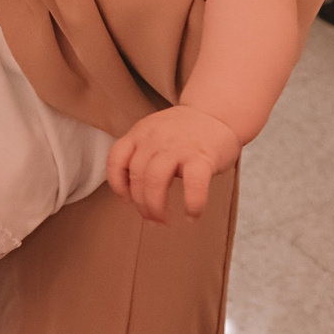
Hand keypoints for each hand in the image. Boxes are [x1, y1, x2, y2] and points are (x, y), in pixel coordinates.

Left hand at [107, 104, 242, 222]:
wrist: (217, 111)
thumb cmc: (184, 131)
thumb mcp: (153, 133)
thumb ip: (141, 155)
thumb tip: (134, 194)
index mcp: (140, 133)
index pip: (116, 159)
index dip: (117, 184)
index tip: (127, 200)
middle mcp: (155, 139)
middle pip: (137, 177)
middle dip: (141, 204)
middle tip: (151, 219)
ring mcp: (178, 147)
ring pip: (155, 181)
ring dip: (156, 208)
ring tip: (163, 221)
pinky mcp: (202, 156)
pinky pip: (193, 185)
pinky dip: (192, 205)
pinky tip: (192, 215)